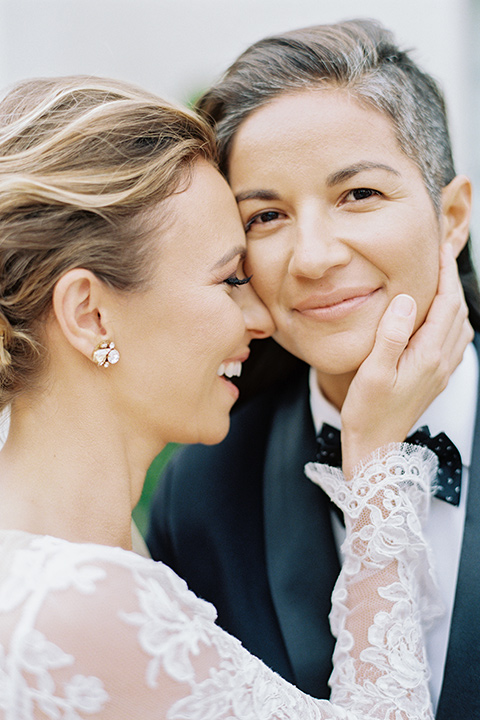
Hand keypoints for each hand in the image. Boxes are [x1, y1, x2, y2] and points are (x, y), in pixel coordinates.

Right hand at [340, 243, 472, 477]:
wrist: (375, 447)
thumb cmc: (368, 412)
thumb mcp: (373, 371)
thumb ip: (392, 334)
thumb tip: (406, 300)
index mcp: (427, 356)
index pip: (446, 304)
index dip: (445, 274)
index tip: (440, 249)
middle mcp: (440, 362)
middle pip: (457, 312)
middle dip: (451, 282)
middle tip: (440, 258)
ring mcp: (440, 372)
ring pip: (459, 327)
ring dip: (453, 301)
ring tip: (439, 283)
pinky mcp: (434, 380)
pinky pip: (454, 344)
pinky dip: (451, 322)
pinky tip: (438, 321)